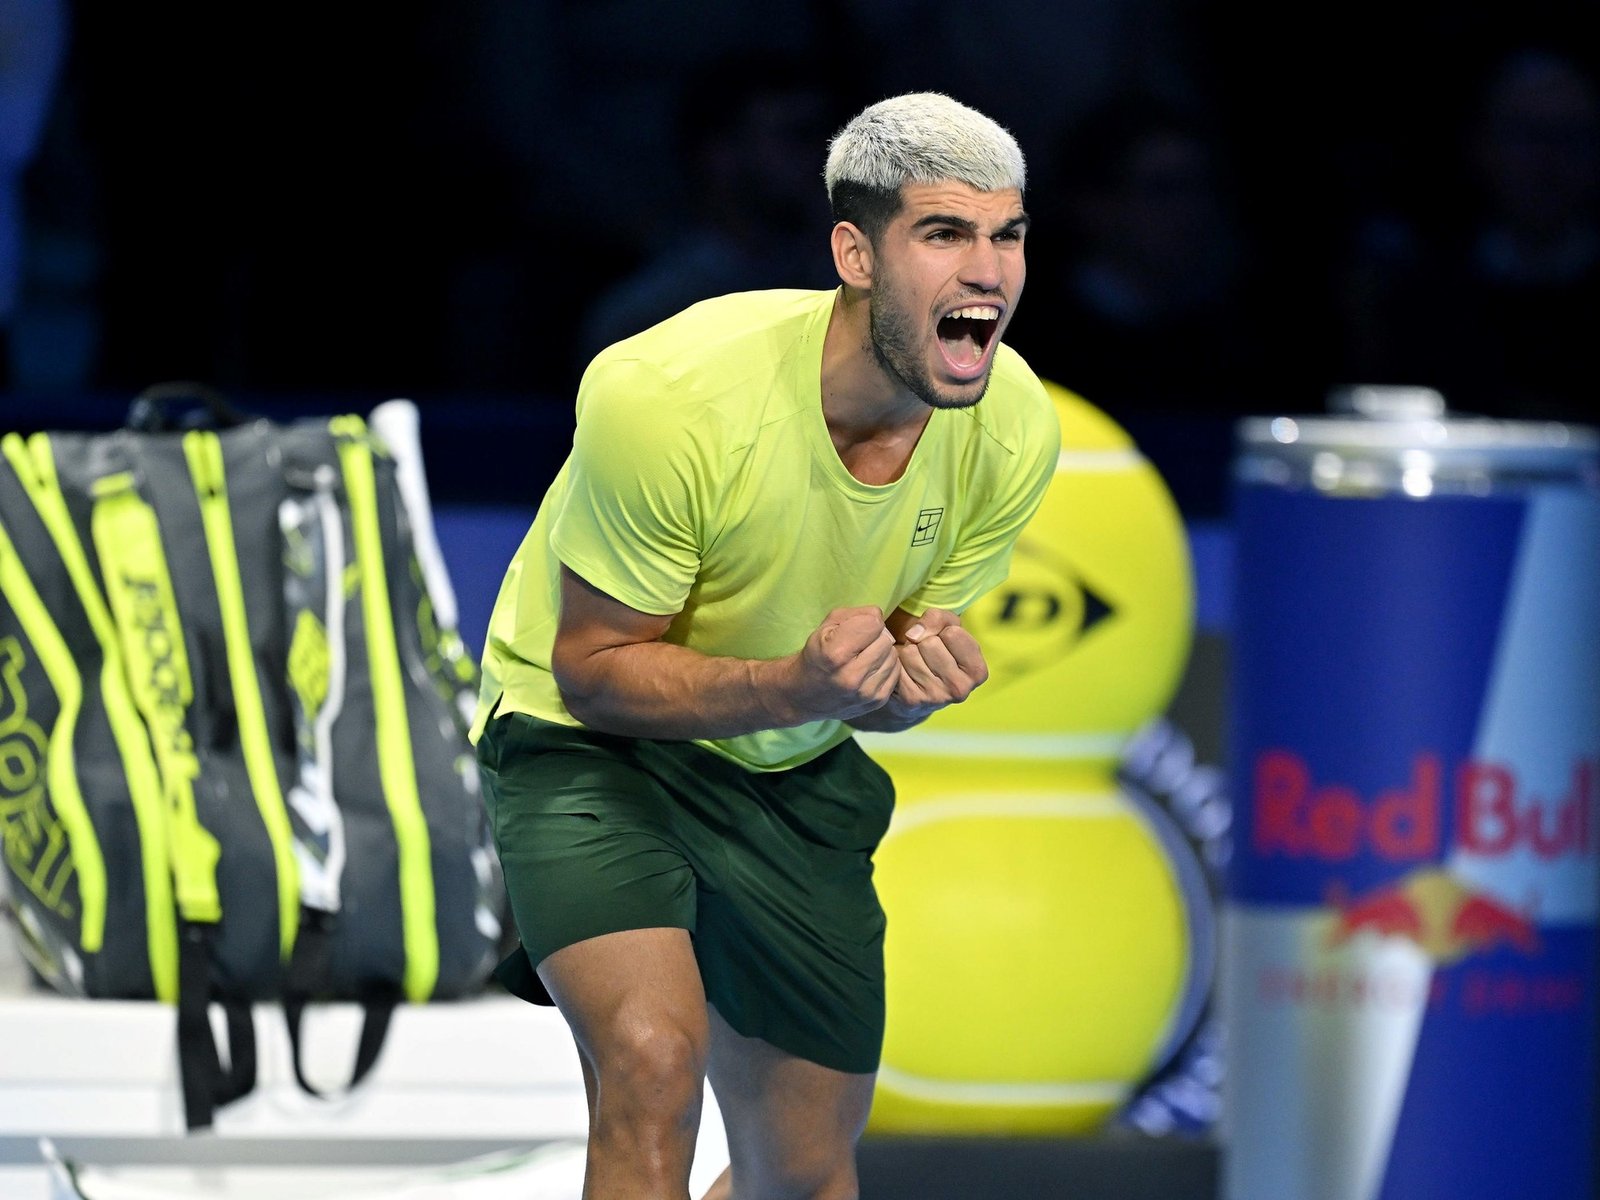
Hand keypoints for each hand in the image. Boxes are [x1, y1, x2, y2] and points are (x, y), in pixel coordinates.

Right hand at [784, 606, 898, 721]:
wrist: (805, 695)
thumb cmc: (817, 655)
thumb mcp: (826, 627)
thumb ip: (855, 615)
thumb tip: (880, 617)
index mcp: (835, 654)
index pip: (874, 624)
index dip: (866, 622)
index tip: (856, 629)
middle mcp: (851, 676)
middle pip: (885, 640)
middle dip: (875, 638)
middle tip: (860, 644)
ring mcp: (866, 693)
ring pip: (893, 656)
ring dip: (881, 653)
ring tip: (863, 658)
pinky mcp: (877, 702)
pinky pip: (895, 673)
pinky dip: (885, 667)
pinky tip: (869, 670)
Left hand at [892, 608, 987, 712]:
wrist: (919, 687)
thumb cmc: (939, 652)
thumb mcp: (949, 628)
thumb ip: (939, 618)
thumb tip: (913, 635)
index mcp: (977, 671)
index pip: (953, 633)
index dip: (943, 631)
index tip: (944, 643)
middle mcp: (960, 688)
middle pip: (930, 643)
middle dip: (923, 642)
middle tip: (926, 655)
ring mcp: (935, 697)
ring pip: (910, 653)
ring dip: (908, 652)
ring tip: (916, 663)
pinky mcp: (911, 699)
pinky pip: (896, 665)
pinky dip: (897, 663)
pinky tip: (905, 673)